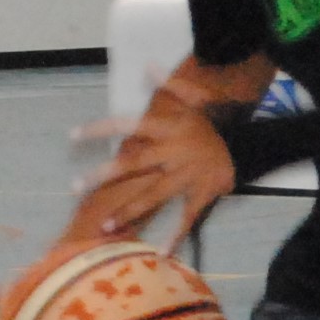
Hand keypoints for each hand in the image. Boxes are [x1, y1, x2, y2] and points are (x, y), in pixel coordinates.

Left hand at [72, 102, 236, 252]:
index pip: (130, 125)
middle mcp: (174, 152)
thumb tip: (147, 66)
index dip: (102, 128)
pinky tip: (161, 252)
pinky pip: (187, 217)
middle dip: (105, 176)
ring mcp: (188, 175)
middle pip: (135, 164)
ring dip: (130, 211)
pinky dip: (176, 235)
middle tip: (75, 186)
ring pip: (154, 195)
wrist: (246, 147)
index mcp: (168, 128)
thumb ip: (170, 86)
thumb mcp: (195, 101)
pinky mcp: (202, 194)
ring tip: (105, 226)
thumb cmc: (211, 125)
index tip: (73, 134)